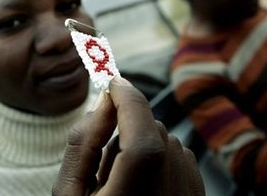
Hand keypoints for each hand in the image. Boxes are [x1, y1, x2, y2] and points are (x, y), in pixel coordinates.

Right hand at [53, 77, 204, 195]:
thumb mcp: (69, 193)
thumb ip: (83, 143)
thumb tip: (104, 102)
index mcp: (134, 190)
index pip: (140, 124)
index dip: (126, 95)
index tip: (112, 82)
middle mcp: (171, 189)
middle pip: (152, 129)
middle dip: (128, 125)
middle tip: (105, 154)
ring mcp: (190, 192)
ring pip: (167, 141)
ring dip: (143, 144)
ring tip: (122, 179)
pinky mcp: (197, 195)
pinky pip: (180, 158)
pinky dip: (160, 159)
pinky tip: (142, 187)